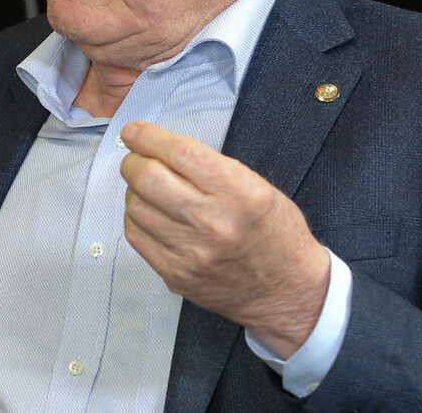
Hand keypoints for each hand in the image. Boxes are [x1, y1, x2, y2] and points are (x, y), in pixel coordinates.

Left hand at [119, 121, 330, 357]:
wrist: (287, 290)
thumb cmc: (275, 232)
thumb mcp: (258, 186)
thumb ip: (210, 167)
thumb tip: (160, 149)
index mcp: (240, 193)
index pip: (181, 153)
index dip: (149, 137)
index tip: (135, 131)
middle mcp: (214, 223)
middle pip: (149, 179)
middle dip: (133, 161)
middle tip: (137, 158)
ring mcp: (191, 253)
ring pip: (136, 207)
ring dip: (134, 190)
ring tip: (148, 189)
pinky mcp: (176, 275)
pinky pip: (137, 237)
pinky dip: (136, 218)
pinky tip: (150, 214)